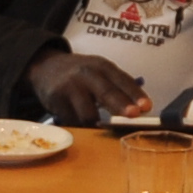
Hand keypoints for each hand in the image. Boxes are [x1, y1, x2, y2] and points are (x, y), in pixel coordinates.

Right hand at [25, 50, 150, 125]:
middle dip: (120, 105)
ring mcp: (69, 86)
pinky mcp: (55, 100)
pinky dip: (79, 125)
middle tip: (133, 115)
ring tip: (99, 126)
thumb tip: (141, 109)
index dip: (135, 94)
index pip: (122, 80)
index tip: (147, 107)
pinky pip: (72, 121)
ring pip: (88, 114)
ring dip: (97, 124)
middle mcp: (86, 74)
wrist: (45, 67)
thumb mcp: (99, 71)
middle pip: (106, 92)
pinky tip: (78, 119)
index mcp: (102, 66)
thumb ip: (117, 86)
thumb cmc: (80, 73)